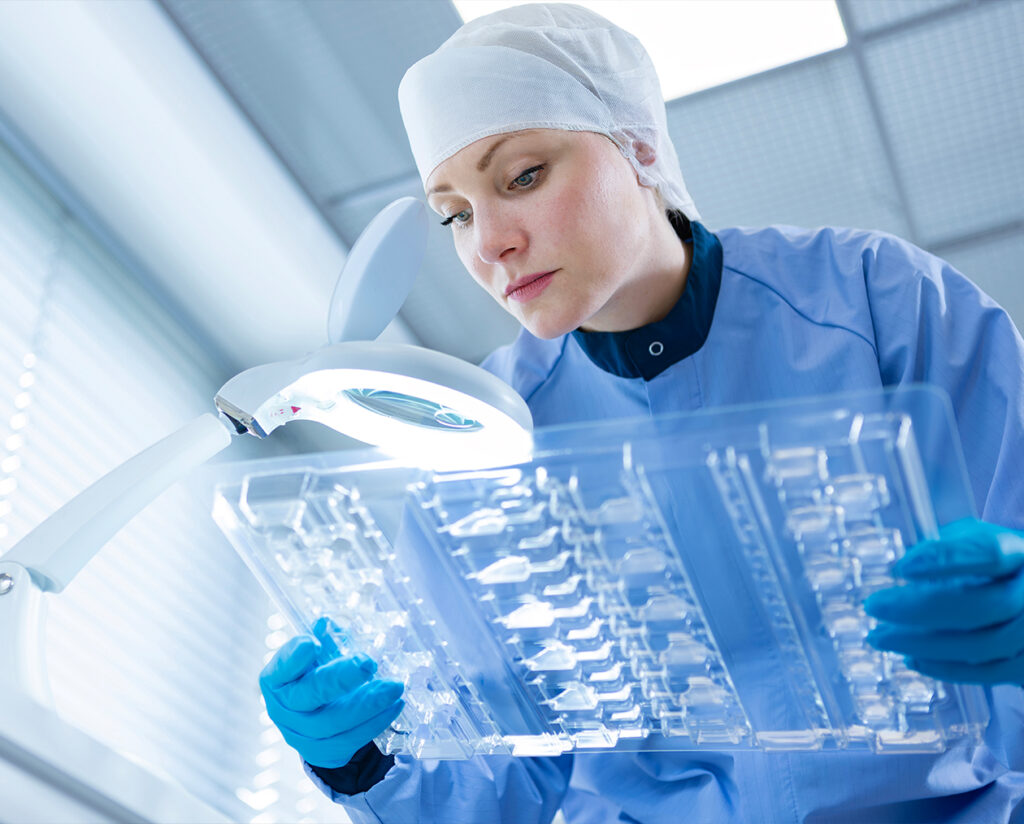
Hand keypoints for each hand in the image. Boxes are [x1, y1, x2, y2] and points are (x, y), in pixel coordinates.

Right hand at [259, 618, 404, 767]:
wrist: (312, 724)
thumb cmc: (315, 678)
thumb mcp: (316, 658)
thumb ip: (324, 642)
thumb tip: (327, 624)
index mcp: (276, 679)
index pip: (281, 667)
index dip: (295, 657)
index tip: (314, 642)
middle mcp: (283, 708)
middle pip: (309, 695)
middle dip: (340, 678)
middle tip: (368, 663)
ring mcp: (301, 734)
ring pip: (333, 722)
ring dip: (368, 703)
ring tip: (394, 686)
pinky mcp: (322, 752)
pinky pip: (350, 740)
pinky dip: (375, 722)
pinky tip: (394, 706)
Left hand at [864, 518, 1023, 684]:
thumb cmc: (998, 563)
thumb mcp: (977, 539)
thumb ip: (945, 549)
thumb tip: (903, 571)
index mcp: (1021, 552)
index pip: (989, 553)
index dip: (944, 561)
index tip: (900, 569)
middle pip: (981, 607)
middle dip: (919, 610)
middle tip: (872, 606)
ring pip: (981, 646)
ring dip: (922, 644)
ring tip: (878, 636)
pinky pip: (987, 673)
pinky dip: (945, 668)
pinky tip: (910, 658)